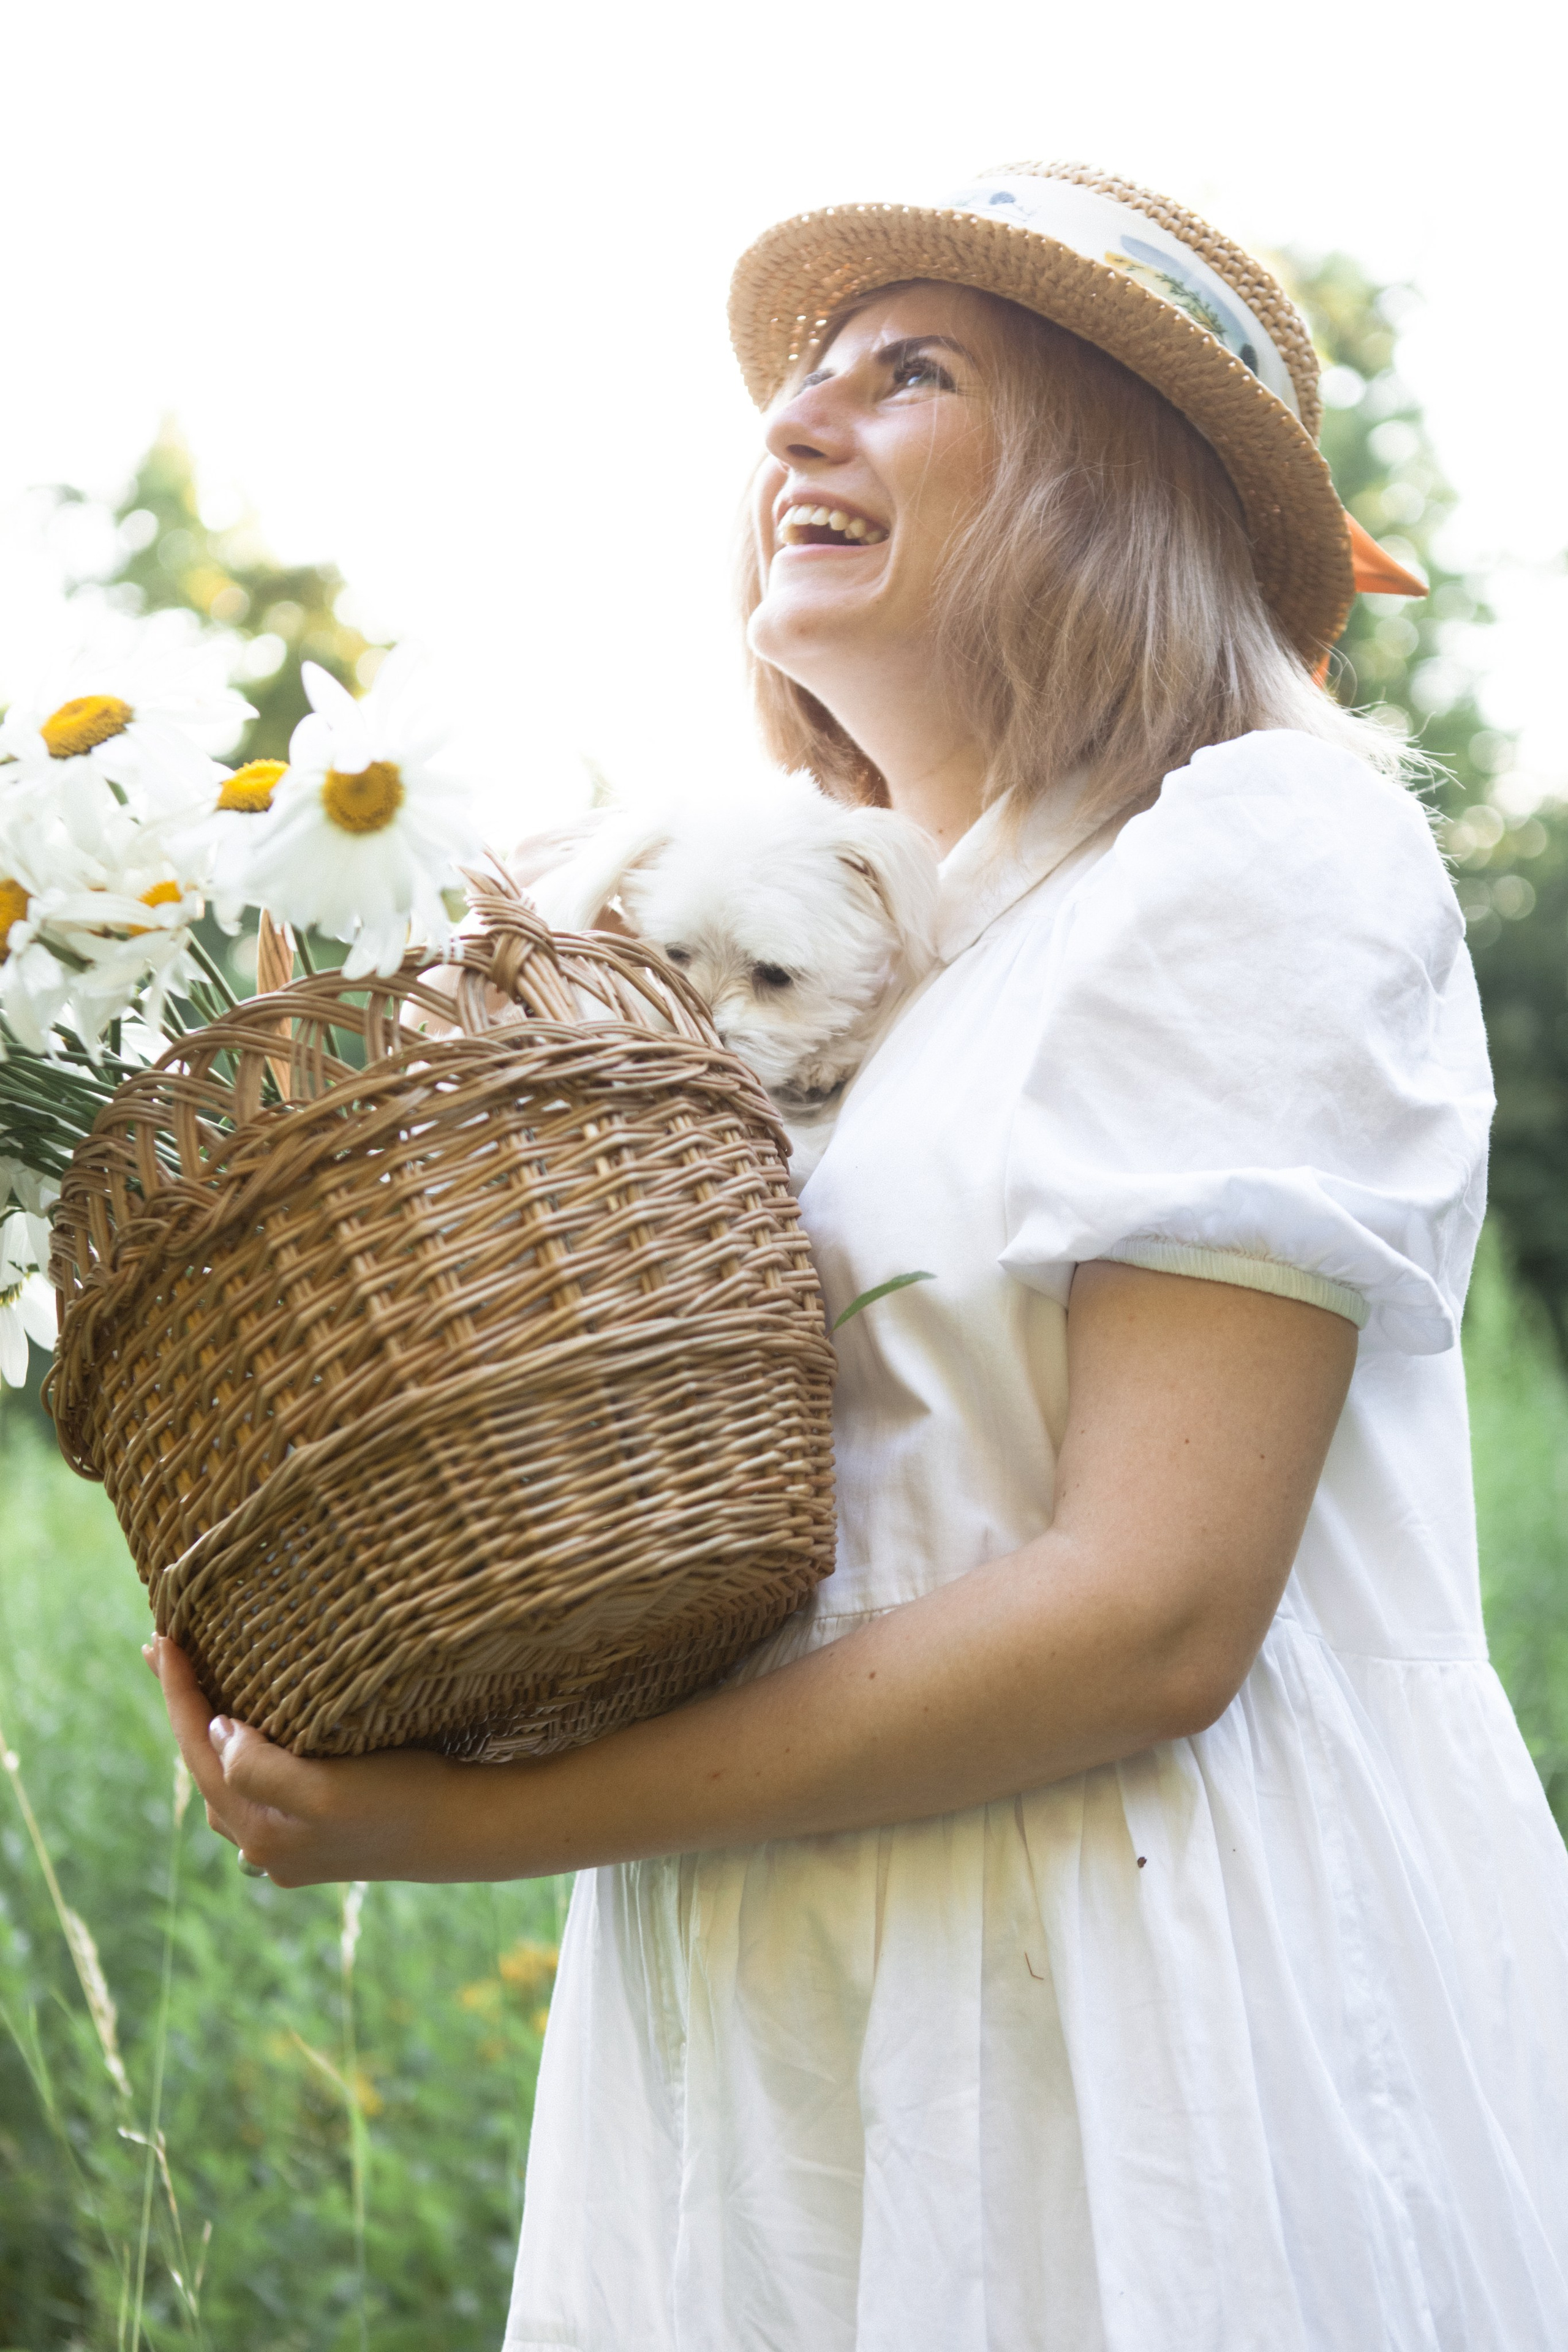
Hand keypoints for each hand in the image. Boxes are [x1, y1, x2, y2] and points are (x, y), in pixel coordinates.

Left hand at [146, 1636, 474, 1885]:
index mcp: (260, 1830)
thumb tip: (218, 1732)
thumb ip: (260, 1768)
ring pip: (229, 1777)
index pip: (199, 1750)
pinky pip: (257, 1783)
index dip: (177, 1693)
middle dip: (183, 1707)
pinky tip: (249, 1731)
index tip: (161, 1638)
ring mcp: (290, 1840)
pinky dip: (240, 1748)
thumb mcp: (326, 1788)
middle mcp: (265, 1843)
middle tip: (161, 1650)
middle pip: (205, 1764)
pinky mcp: (317, 1829)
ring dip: (207, 1729)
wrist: (464, 1830)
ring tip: (196, 1685)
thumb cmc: (403, 1800)